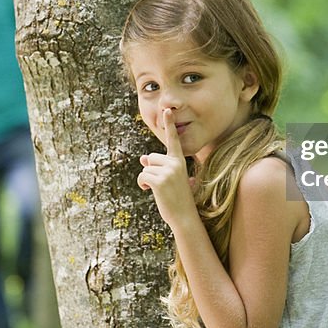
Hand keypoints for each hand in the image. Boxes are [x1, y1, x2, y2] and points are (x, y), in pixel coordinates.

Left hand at [138, 108, 197, 230]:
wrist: (185, 217)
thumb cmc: (178, 199)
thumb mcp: (169, 179)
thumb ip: (157, 166)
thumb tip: (142, 158)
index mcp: (180, 161)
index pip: (174, 140)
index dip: (170, 124)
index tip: (167, 110)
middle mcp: (176, 163)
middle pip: (151, 158)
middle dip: (151, 170)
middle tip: (162, 184)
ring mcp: (168, 172)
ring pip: (145, 167)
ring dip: (147, 179)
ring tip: (159, 190)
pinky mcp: (160, 181)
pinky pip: (142, 176)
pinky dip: (143, 185)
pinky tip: (151, 192)